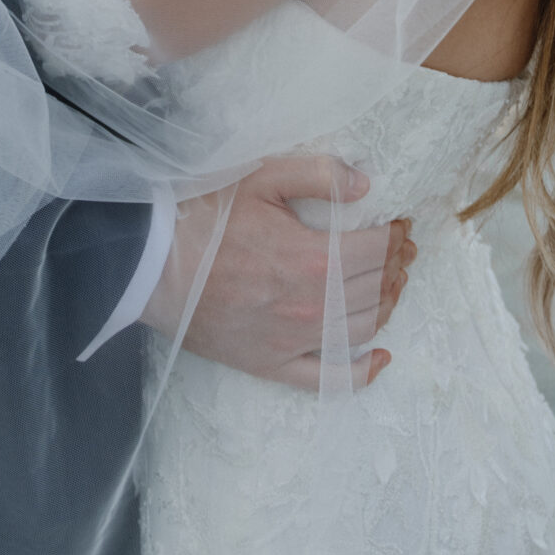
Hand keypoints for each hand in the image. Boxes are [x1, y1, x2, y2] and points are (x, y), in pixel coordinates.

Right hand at [142, 154, 414, 392]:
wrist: (152, 263)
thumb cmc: (204, 215)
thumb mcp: (261, 177)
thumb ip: (317, 175)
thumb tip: (366, 184)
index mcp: (314, 258)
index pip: (378, 249)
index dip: (398, 236)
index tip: (402, 226)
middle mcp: (312, 305)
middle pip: (376, 288)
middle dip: (397, 267)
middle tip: (402, 250)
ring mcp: (293, 340)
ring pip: (361, 329)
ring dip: (386, 306)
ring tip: (391, 284)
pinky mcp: (271, 364)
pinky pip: (328, 380)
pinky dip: (361, 373)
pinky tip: (379, 359)